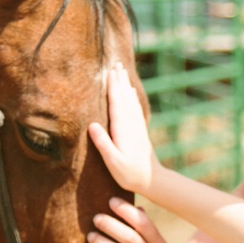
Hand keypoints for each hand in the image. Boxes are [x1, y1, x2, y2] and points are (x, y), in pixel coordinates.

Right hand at [88, 62, 157, 193]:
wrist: (152, 180)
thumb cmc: (129, 173)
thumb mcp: (113, 162)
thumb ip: (103, 143)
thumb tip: (91, 125)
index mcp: (123, 129)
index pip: (116, 102)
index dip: (112, 86)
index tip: (108, 70)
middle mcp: (131, 123)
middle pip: (124, 97)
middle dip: (119, 80)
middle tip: (115, 62)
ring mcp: (136, 126)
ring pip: (130, 100)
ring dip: (125, 85)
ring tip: (122, 71)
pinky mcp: (139, 130)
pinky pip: (134, 107)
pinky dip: (131, 96)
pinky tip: (131, 91)